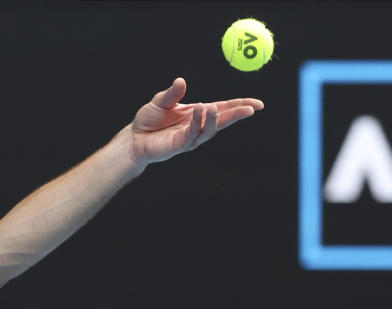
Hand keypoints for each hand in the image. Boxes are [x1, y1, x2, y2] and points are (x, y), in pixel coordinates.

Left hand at [129, 77, 263, 164]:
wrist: (134, 138)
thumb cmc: (149, 120)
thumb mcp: (161, 101)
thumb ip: (172, 93)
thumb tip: (181, 81)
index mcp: (198, 114)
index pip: (224, 108)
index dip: (240, 105)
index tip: (258, 103)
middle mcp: (198, 126)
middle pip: (222, 121)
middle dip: (237, 115)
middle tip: (252, 108)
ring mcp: (190, 137)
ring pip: (209, 130)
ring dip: (215, 119)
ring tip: (216, 107)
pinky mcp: (180, 145)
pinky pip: (192, 134)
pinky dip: (198, 123)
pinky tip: (201, 110)